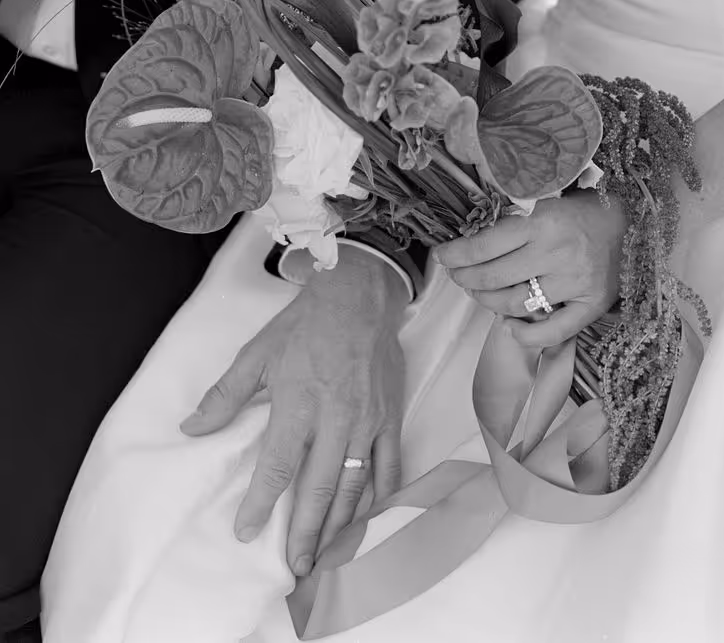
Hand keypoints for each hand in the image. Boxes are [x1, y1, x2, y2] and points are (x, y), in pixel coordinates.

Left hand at [180, 250, 406, 575]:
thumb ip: (226, 396)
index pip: (278, 466)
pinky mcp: (390, 419)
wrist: (360, 299)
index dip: (261, 502)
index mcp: (299, 404)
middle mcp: (336, 420)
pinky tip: (367, 519)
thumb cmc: (306, 325)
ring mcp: (367, 423)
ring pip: (354, 485)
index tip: (247, 531)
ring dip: (339, 524)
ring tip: (326, 554)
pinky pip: (387, 466)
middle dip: (305, 531)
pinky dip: (378, 496)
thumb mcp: (257, 354)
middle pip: (319, 488)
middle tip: (296, 565)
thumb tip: (192, 427)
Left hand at [435, 191, 626, 346]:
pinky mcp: (591, 304)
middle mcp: (557, 253)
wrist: (633, 221)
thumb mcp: (545, 204)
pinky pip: (553, 332)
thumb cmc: (582, 211)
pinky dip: (526, 335)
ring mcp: (575, 282)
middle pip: (493, 277)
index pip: (485, 246)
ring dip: (488, 302)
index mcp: (542, 222)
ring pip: (514, 303)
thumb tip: (471, 248)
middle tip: (459, 276)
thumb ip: (514, 226)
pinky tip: (509, 327)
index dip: (457, 255)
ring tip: (481, 294)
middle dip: (466, 279)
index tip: (444, 257)